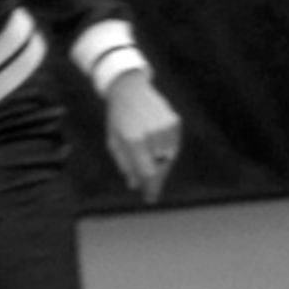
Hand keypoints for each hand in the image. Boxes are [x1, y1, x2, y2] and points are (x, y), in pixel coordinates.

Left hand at [104, 69, 181, 204]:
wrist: (130, 90)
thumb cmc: (118, 119)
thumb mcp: (114, 142)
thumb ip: (125, 164)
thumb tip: (135, 184)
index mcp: (134, 139)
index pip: (147, 172)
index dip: (150, 188)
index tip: (150, 199)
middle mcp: (152, 133)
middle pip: (160, 167)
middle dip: (156, 180)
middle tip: (150, 191)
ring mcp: (166, 126)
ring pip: (169, 158)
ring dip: (161, 167)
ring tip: (151, 170)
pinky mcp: (174, 121)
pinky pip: (173, 145)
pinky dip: (166, 152)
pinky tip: (157, 151)